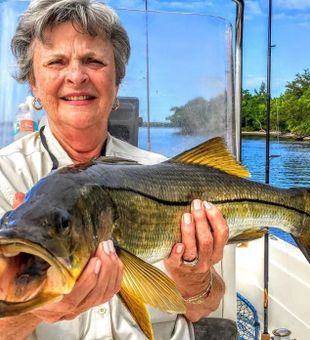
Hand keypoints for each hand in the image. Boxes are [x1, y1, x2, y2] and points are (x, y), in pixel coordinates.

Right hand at [12, 192, 122, 322]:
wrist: (34, 291)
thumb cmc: (29, 269)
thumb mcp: (23, 251)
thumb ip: (26, 229)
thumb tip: (20, 199)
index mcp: (47, 299)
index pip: (71, 297)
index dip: (86, 279)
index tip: (95, 259)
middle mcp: (64, 308)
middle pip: (93, 293)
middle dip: (104, 267)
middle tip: (105, 245)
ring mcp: (79, 306)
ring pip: (103, 293)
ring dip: (112, 268)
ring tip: (109, 247)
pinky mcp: (91, 301)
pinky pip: (110, 292)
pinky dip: (116, 275)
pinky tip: (115, 259)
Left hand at [164, 200, 227, 316]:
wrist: (190, 282)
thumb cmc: (198, 256)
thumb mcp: (209, 246)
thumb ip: (209, 230)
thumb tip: (203, 204)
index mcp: (217, 251)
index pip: (221, 233)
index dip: (216, 217)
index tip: (207, 204)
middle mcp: (206, 259)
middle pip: (207, 240)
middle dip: (202, 220)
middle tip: (196, 205)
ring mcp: (192, 265)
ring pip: (193, 249)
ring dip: (190, 231)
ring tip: (186, 216)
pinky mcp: (176, 267)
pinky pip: (177, 261)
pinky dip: (177, 252)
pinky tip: (177, 244)